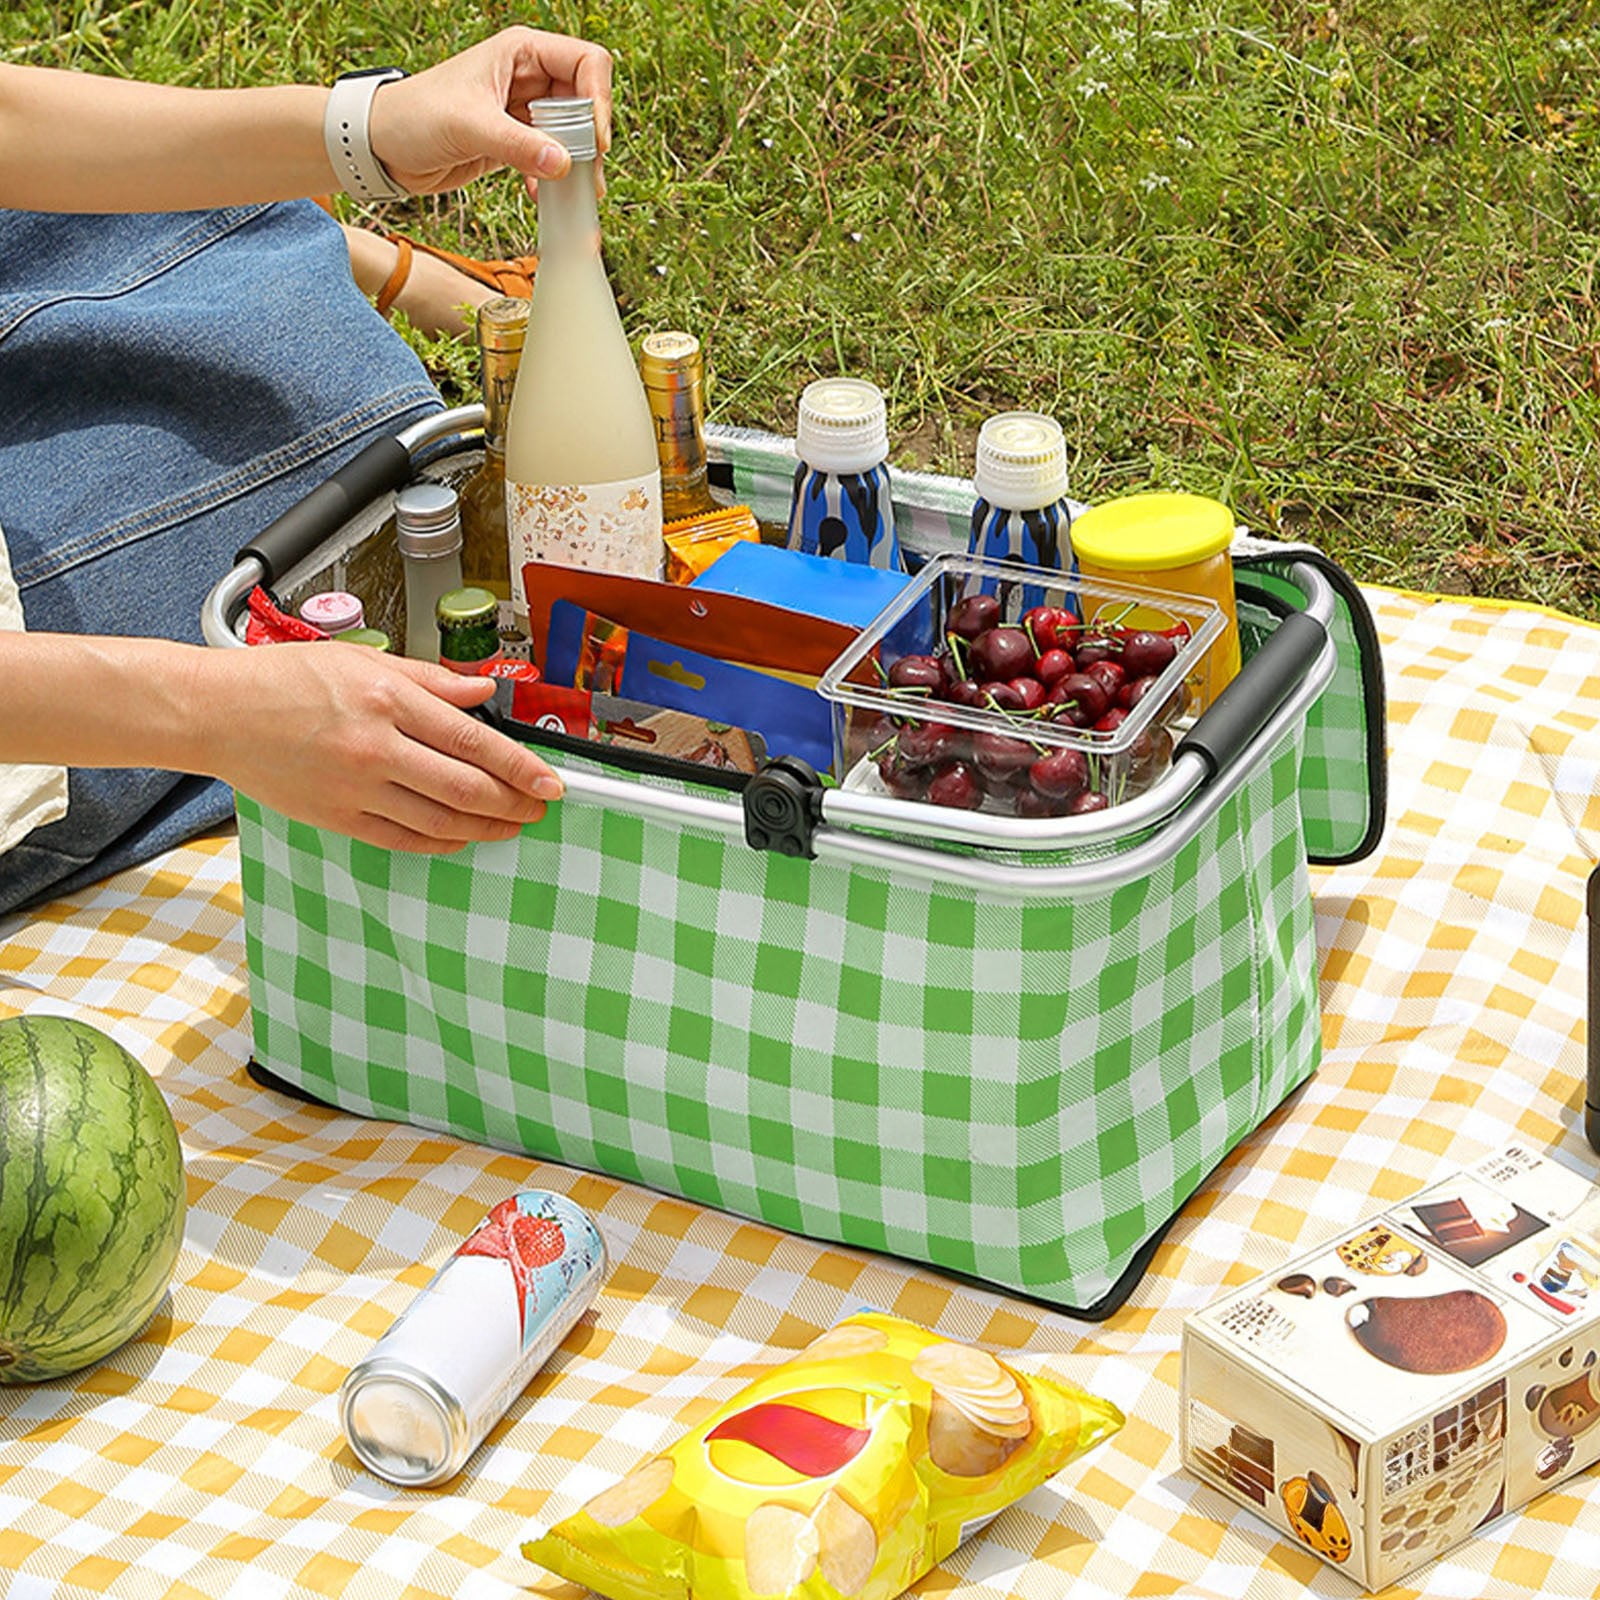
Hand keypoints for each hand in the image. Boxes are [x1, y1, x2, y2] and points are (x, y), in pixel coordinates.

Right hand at [199, 643, 562, 853]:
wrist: (216, 713)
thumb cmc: (283, 680)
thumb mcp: (362, 661)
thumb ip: (430, 680)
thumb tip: (483, 691)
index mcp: (386, 699)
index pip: (473, 741)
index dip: (520, 767)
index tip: (549, 781)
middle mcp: (375, 747)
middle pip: (466, 787)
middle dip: (513, 802)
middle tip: (539, 807)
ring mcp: (356, 788)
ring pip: (440, 820)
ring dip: (485, 827)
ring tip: (511, 825)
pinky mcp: (337, 817)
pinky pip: (403, 839)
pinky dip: (441, 842)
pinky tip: (462, 837)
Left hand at [369, 26, 612, 195]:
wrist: (382, 147)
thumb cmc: (414, 117)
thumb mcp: (468, 126)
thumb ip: (517, 145)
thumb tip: (563, 164)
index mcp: (521, 52)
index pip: (587, 62)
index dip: (599, 100)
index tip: (594, 141)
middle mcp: (528, 76)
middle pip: (586, 101)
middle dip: (591, 139)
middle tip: (585, 175)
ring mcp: (524, 110)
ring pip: (574, 133)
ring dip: (577, 165)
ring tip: (571, 192)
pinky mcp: (517, 141)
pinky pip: (553, 158)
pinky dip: (554, 178)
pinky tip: (541, 195)